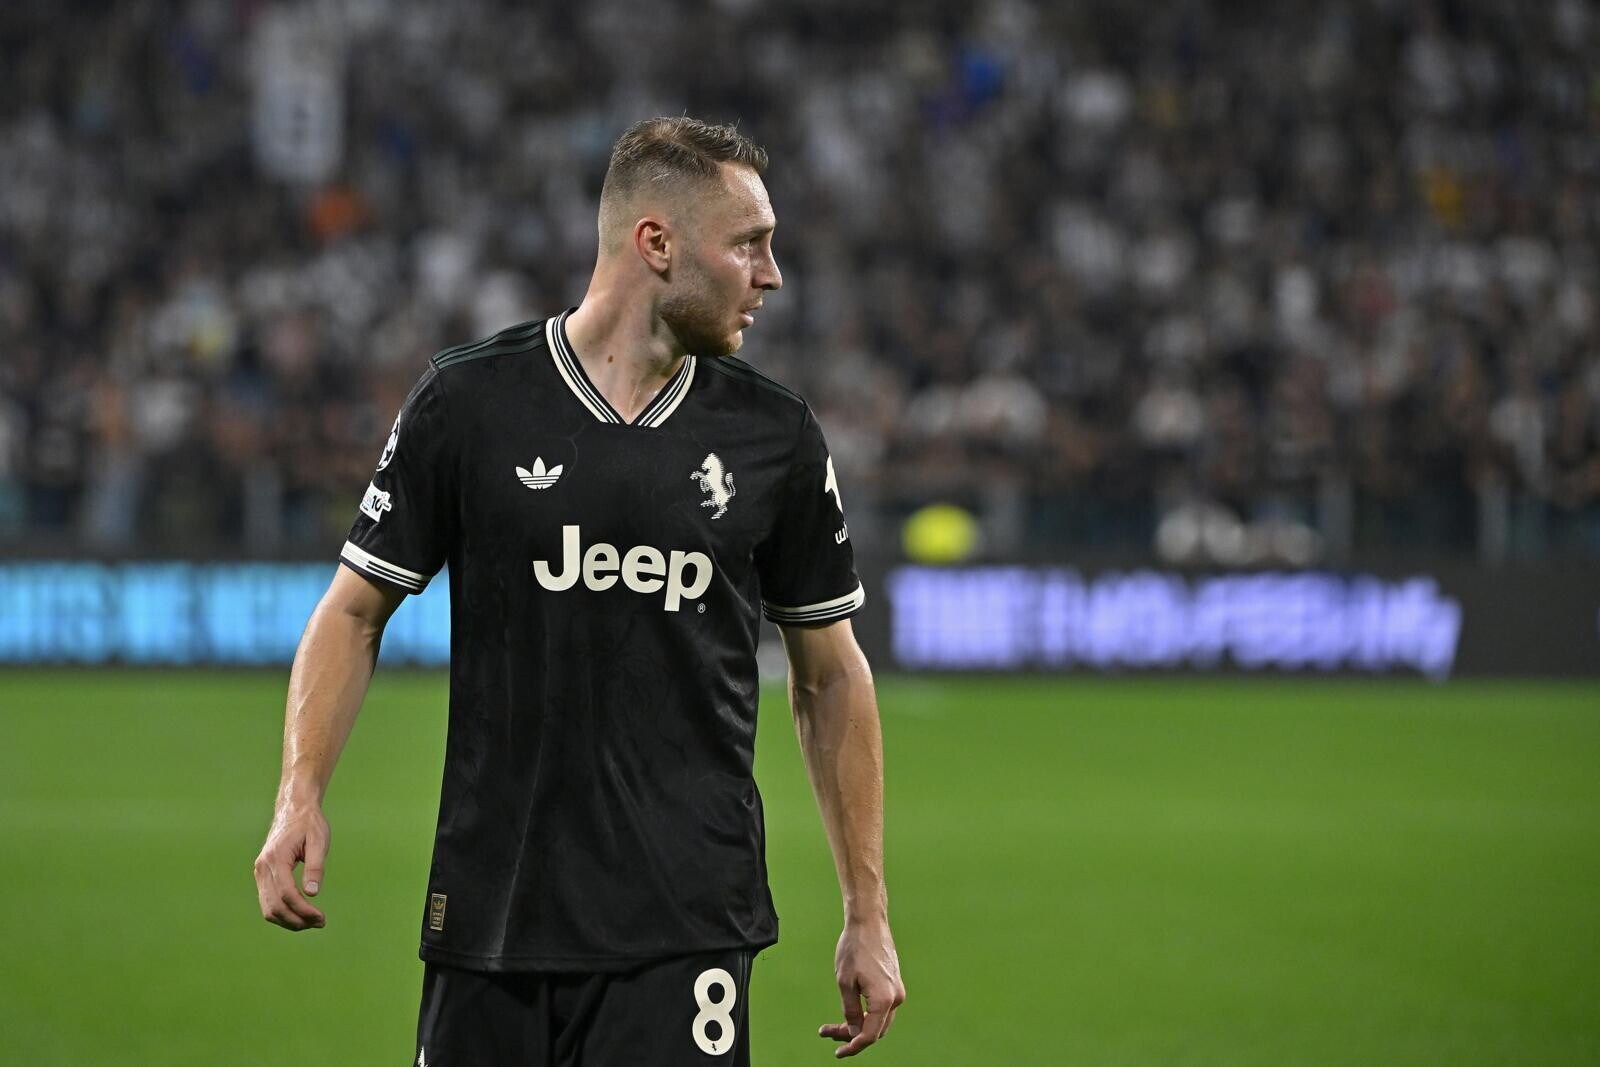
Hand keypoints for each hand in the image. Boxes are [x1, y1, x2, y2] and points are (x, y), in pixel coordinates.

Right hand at [253, 802, 329, 930]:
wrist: (294, 809)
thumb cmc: (309, 824)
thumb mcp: (319, 841)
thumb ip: (315, 867)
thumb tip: (312, 893)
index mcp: (276, 858)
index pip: (287, 893)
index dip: (303, 910)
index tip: (321, 918)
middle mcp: (263, 867)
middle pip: (274, 906)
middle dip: (297, 920)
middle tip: (321, 923)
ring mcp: (260, 872)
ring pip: (268, 908)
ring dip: (289, 920)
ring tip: (313, 922)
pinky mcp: (263, 875)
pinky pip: (268, 902)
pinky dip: (283, 913)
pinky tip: (301, 914)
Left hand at [819, 921, 905, 1057]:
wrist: (869, 923)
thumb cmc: (855, 948)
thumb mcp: (845, 983)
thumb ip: (850, 1012)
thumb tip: (854, 1033)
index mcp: (884, 1000)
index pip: (869, 1035)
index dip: (853, 1047)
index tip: (838, 1053)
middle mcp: (896, 998)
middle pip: (875, 1030)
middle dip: (852, 1036)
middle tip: (828, 1033)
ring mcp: (897, 991)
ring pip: (878, 1021)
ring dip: (858, 1026)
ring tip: (834, 1026)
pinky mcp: (894, 985)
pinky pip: (882, 1009)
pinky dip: (866, 1015)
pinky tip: (850, 1013)